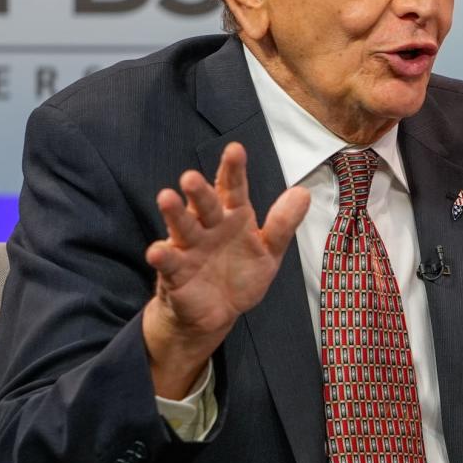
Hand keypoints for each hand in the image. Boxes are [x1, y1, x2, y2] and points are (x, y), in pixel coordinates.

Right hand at [142, 142, 309, 397]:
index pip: (233, 188)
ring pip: (182, 226)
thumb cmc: (241, 274)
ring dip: (174, 213)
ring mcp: (190, 247)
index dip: (233, 170)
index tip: (235, 150)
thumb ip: (283, 224)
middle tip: (191, 177)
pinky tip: (158, 251)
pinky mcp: (175, 272)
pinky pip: (168, 262)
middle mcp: (209, 226)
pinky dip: (162, 257)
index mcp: (233, 217)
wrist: (218, 313)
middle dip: (199, 191)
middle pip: (205, 205)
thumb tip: (304, 192)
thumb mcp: (269, 251)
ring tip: (167, 197)